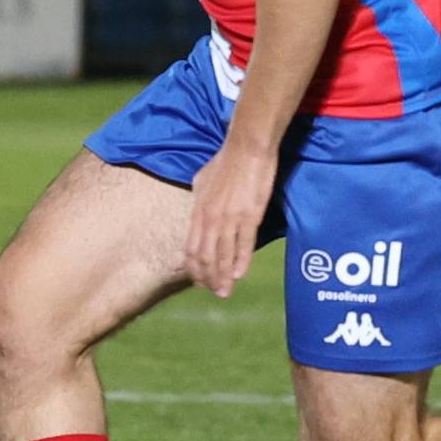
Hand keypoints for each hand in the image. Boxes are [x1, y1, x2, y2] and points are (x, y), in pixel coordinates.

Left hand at [184, 140, 276, 298]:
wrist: (246, 147)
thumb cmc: (226, 160)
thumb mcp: (203, 179)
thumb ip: (200, 197)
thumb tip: (198, 205)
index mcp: (198, 210)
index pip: (191, 248)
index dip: (194, 268)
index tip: (200, 281)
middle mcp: (210, 218)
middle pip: (204, 257)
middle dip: (208, 278)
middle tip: (215, 292)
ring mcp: (228, 218)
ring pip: (222, 255)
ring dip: (223, 277)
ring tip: (226, 291)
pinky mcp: (248, 216)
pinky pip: (243, 245)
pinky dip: (241, 262)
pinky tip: (240, 274)